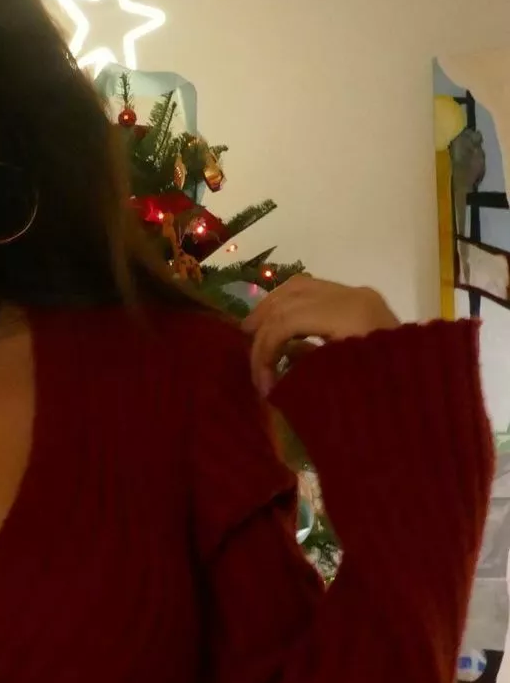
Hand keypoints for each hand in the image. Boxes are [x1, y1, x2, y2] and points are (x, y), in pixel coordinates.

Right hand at [243, 276, 399, 396]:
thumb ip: (300, 371)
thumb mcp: (341, 387)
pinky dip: (292, 305)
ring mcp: (360, 295)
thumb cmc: (389, 395)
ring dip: (273, 307)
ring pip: (301, 286)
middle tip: (244, 346)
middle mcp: (353, 295)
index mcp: (348, 315)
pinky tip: (281, 324)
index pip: (287, 321)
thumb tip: (270, 373)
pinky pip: (317, 292)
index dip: (264, 351)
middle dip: (262, 324)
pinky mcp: (364, 301)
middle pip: (289, 295)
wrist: (437, 395)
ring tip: (254, 330)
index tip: (262, 384)